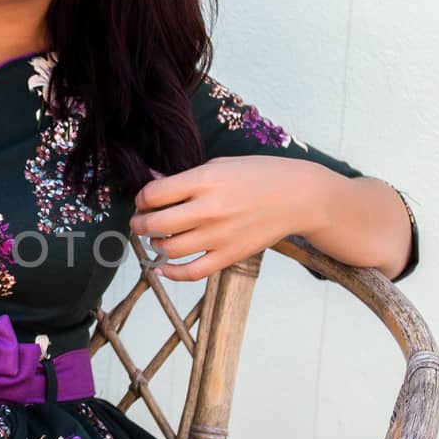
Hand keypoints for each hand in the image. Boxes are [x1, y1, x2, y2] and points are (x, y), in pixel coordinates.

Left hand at [129, 156, 333, 280]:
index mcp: (205, 180)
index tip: (144, 200)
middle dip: (139, 224)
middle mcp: (209, 209)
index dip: (142, 198)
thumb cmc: (259, 175)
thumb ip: (184, 177)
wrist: (298, 196)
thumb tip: (151, 182)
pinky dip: (171, 274)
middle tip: (140, 222)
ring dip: (155, 245)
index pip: (154, 194)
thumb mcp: (220, 164)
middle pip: (155, 224)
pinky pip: (192, 272)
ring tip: (157, 238)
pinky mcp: (230, 255)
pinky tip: (162, 269)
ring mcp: (219, 235)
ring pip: (169, 249)